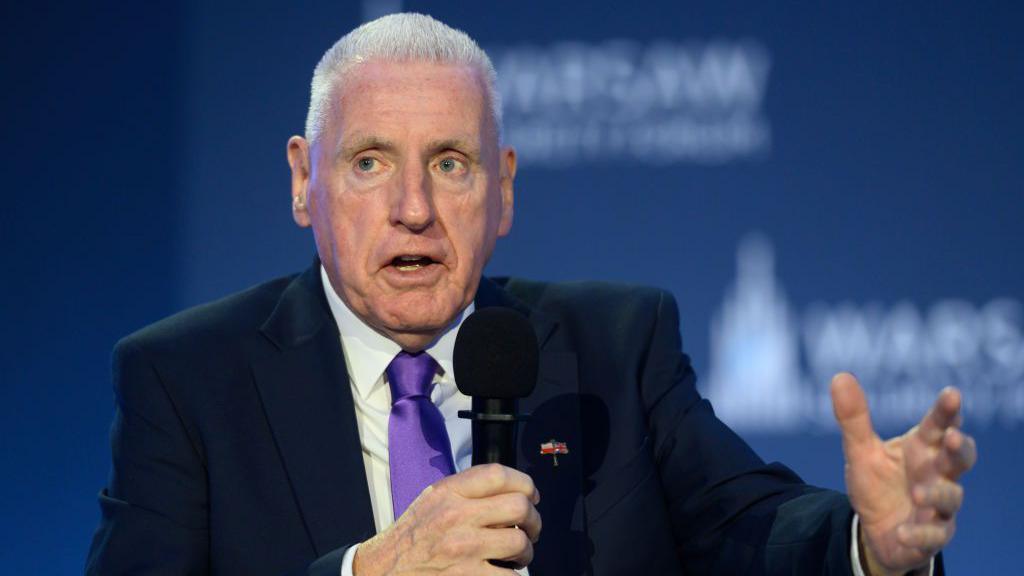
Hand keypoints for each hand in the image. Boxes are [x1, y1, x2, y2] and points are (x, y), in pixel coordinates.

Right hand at [353, 463, 541, 575]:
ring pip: (520, 542)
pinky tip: (503, 572)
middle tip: (530, 529)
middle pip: (519, 506)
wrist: (383, 571)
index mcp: (449, 492)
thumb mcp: (432, 500)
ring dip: (526, 551)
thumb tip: (508, 490)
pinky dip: (513, 575)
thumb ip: (465, 490)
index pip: (499, 474)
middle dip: (533, 520)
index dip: (526, 484)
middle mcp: (456, 515)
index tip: (531, 496)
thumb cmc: (411, 538)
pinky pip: (510, 575)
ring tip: (517, 555)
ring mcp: (463, 548)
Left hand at [831, 373, 976, 575]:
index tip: (951, 394)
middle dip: (961, 448)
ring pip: (951, 497)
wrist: (875, 529)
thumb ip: (854, 417)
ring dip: (937, 494)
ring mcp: (939, 506)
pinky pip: (933, 536)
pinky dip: (920, 534)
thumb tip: (840, 375)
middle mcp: (937, 474)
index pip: (939, 426)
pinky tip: (904, 531)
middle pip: (960, 459)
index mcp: (922, 449)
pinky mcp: (932, 535)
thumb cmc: (877, 482)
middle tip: (953, 438)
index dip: (946, 412)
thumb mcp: (861, 451)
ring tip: (916, 492)